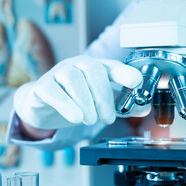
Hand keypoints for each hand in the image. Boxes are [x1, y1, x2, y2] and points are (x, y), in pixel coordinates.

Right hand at [14, 55, 141, 129]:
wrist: (40, 104)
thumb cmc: (72, 100)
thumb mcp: (99, 104)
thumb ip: (122, 105)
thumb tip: (144, 107)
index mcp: (93, 68)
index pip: (111, 66)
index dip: (124, 72)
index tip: (136, 81)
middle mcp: (76, 66)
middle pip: (93, 70)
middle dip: (104, 95)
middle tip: (107, 118)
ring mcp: (57, 73)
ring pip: (73, 79)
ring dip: (86, 102)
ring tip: (90, 120)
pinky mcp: (42, 86)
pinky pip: (53, 90)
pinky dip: (66, 104)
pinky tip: (75, 117)